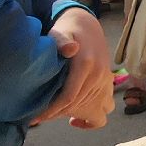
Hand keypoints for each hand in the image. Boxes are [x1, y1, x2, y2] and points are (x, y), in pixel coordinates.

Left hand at [32, 7, 114, 128]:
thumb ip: (61, 40)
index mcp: (86, 65)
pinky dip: (95, 115)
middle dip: (60, 115)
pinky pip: (107, 107)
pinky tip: (80, 113)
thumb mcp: (60, 32)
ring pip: (100, 112)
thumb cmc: (68, 31)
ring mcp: (106, 81)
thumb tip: (70, 48)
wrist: (88, 26)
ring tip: (67, 116)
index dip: (52, 111)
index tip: (36, 119)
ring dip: (83, 117)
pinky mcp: (109, 83)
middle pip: (79, 107)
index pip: (69, 97)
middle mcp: (99, 76)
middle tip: (42, 117)